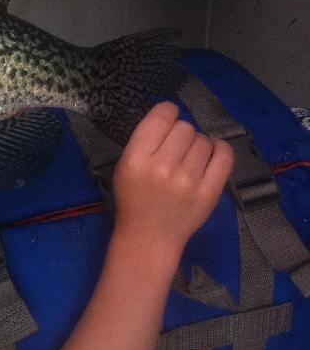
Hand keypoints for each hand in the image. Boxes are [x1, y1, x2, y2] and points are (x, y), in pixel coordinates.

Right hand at [112, 101, 233, 253]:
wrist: (149, 237)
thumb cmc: (133, 200)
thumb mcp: (125, 167)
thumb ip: (144, 141)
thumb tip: (171, 115)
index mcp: (136, 159)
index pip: (161, 117)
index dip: (167, 112)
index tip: (168, 118)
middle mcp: (162, 167)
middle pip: (184, 127)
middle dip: (180, 134)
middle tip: (175, 149)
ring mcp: (188, 180)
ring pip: (203, 140)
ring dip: (198, 144)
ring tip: (189, 159)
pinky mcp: (209, 192)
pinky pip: (224, 155)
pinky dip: (220, 149)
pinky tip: (212, 152)